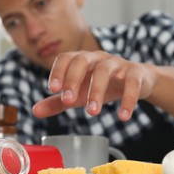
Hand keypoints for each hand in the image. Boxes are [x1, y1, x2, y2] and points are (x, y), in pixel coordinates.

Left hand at [32, 50, 154, 120]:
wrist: (138, 81)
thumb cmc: (104, 85)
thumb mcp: (80, 94)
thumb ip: (58, 103)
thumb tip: (35, 111)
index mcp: (82, 61)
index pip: (66, 58)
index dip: (58, 71)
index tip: (53, 89)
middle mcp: (98, 58)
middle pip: (83, 60)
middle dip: (74, 79)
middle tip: (69, 101)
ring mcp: (118, 64)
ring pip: (105, 70)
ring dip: (96, 91)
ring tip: (92, 113)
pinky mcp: (136, 73)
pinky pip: (132, 83)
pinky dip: (128, 99)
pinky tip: (123, 116)